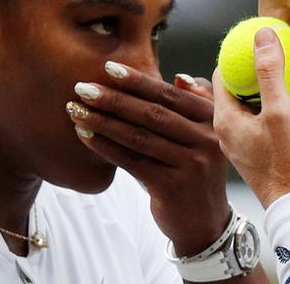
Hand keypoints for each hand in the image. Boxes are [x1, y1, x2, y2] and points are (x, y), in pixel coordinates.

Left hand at [68, 63, 229, 256]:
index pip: (170, 95)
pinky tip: (85, 135)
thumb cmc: (195, 169)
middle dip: (114, 99)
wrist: (205, 221)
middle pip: (153, 114)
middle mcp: (207, 140)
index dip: (138, 81)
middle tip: (83, 87)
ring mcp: (192, 165)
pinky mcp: (173, 187)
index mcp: (213, 120)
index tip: (108, 68)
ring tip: (77, 109)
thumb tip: (179, 77)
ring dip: (104, 121)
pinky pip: (132, 162)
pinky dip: (106, 147)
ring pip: (139, 137)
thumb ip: (196, 102)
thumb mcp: (204, 135)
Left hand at [213, 28, 289, 208]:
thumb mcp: (281, 112)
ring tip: (286, 73)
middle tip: (275, 52)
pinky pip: (259, 120)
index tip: (259, 40)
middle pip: (234, 88)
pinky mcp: (257, 153)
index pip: (222, 74)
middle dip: (253, 68)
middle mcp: (226, 131)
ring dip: (264, 87)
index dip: (239, 53)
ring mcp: (241, 143)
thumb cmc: (289, 164)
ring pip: (248, 105)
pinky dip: (270, 106)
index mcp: (223, 119)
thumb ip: (270, 72)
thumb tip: (262, 34)